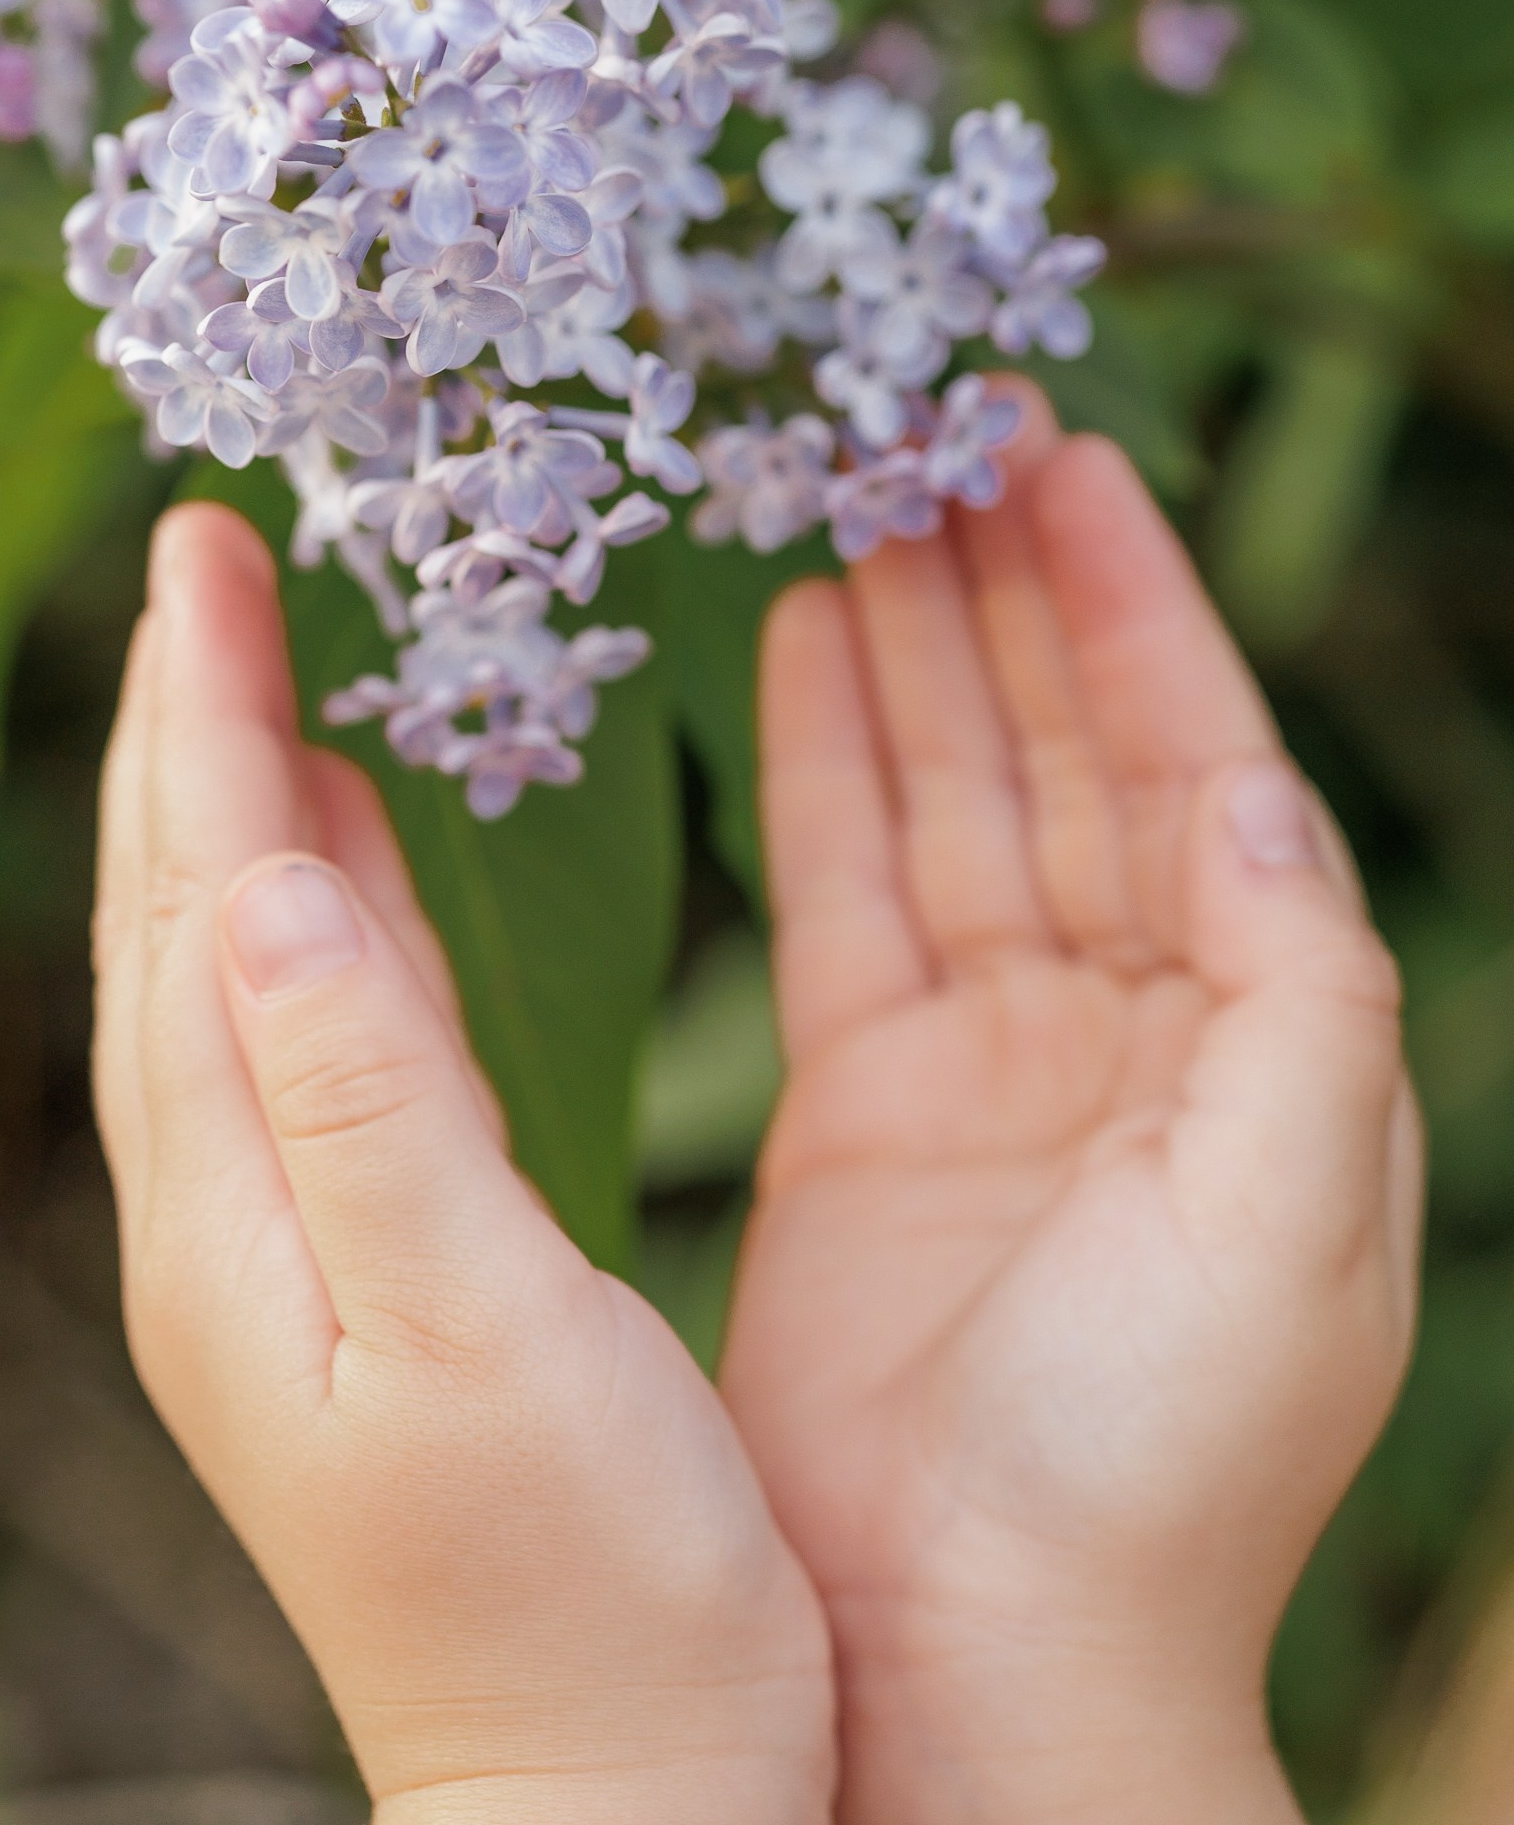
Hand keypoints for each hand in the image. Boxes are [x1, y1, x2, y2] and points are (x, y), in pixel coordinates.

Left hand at [93, 501, 835, 1824]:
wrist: (619, 1813)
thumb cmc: (590, 1605)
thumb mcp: (486, 1344)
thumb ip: (376, 1104)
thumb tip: (272, 876)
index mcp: (244, 1211)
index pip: (199, 896)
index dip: (200, 706)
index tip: (205, 540)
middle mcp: (227, 1217)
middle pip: (175, 911)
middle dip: (182, 718)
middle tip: (204, 552)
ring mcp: (280, 1250)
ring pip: (225, 964)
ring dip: (225, 798)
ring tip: (249, 664)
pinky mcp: (354, 1275)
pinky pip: (298, 1034)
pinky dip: (303, 910)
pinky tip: (337, 864)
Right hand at [720, 388, 1420, 1824]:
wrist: (981, 1662)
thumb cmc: (1168, 1464)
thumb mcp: (1297, 1212)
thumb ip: (1295, 981)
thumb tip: (1241, 780)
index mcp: (1260, 1040)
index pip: (1197, 764)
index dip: (1135, 605)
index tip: (1063, 454)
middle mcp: (1132, 1025)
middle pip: (1066, 750)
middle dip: (1005, 588)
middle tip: (929, 426)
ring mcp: (992, 1055)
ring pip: (950, 793)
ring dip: (907, 644)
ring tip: (849, 491)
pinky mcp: (863, 1101)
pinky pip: (845, 884)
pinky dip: (821, 759)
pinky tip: (792, 639)